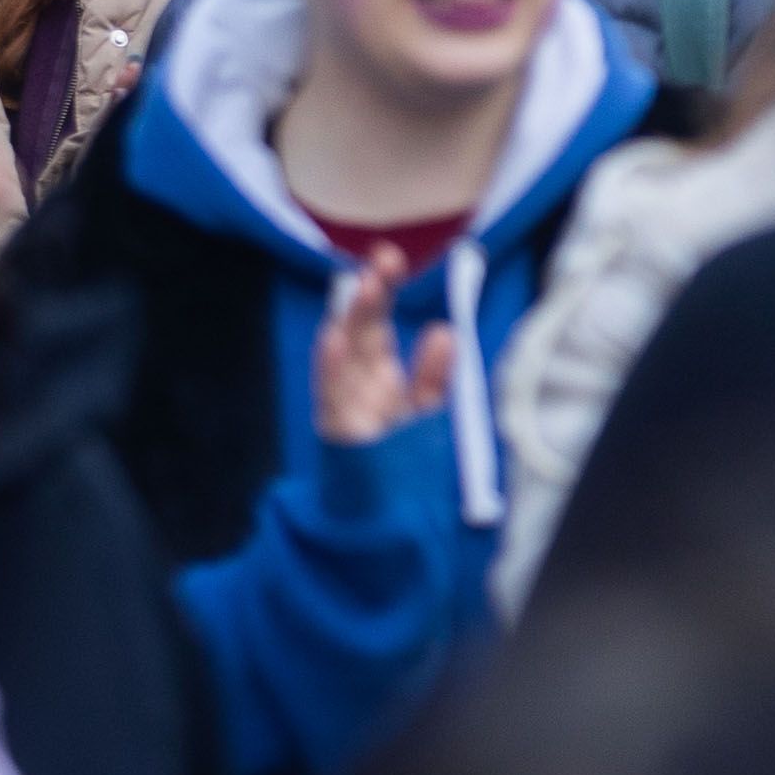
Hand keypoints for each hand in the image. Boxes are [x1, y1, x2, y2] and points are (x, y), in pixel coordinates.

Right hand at [308, 266, 453, 446]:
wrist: (379, 517)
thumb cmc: (399, 461)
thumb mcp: (423, 413)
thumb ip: (432, 375)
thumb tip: (443, 331)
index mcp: (377, 375)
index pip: (375, 324)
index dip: (380, 291)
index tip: (388, 257)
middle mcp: (356, 385)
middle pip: (359, 333)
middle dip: (369, 298)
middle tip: (382, 261)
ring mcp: (344, 407)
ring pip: (343, 357)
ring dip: (353, 321)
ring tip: (365, 287)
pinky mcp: (337, 432)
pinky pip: (332, 398)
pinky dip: (331, 368)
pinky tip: (333, 338)